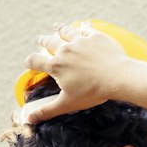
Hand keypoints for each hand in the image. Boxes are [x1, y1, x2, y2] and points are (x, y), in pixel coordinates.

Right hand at [18, 22, 137, 125]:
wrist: (118, 77)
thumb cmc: (92, 92)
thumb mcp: (67, 104)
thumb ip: (47, 110)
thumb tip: (29, 119)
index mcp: (56, 65)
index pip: (35, 61)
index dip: (30, 62)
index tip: (28, 62)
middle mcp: (65, 50)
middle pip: (49, 42)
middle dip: (43, 41)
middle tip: (40, 39)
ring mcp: (80, 41)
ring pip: (66, 32)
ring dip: (60, 29)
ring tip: (56, 27)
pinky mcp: (95, 37)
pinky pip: (86, 30)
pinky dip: (82, 29)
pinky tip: (83, 28)